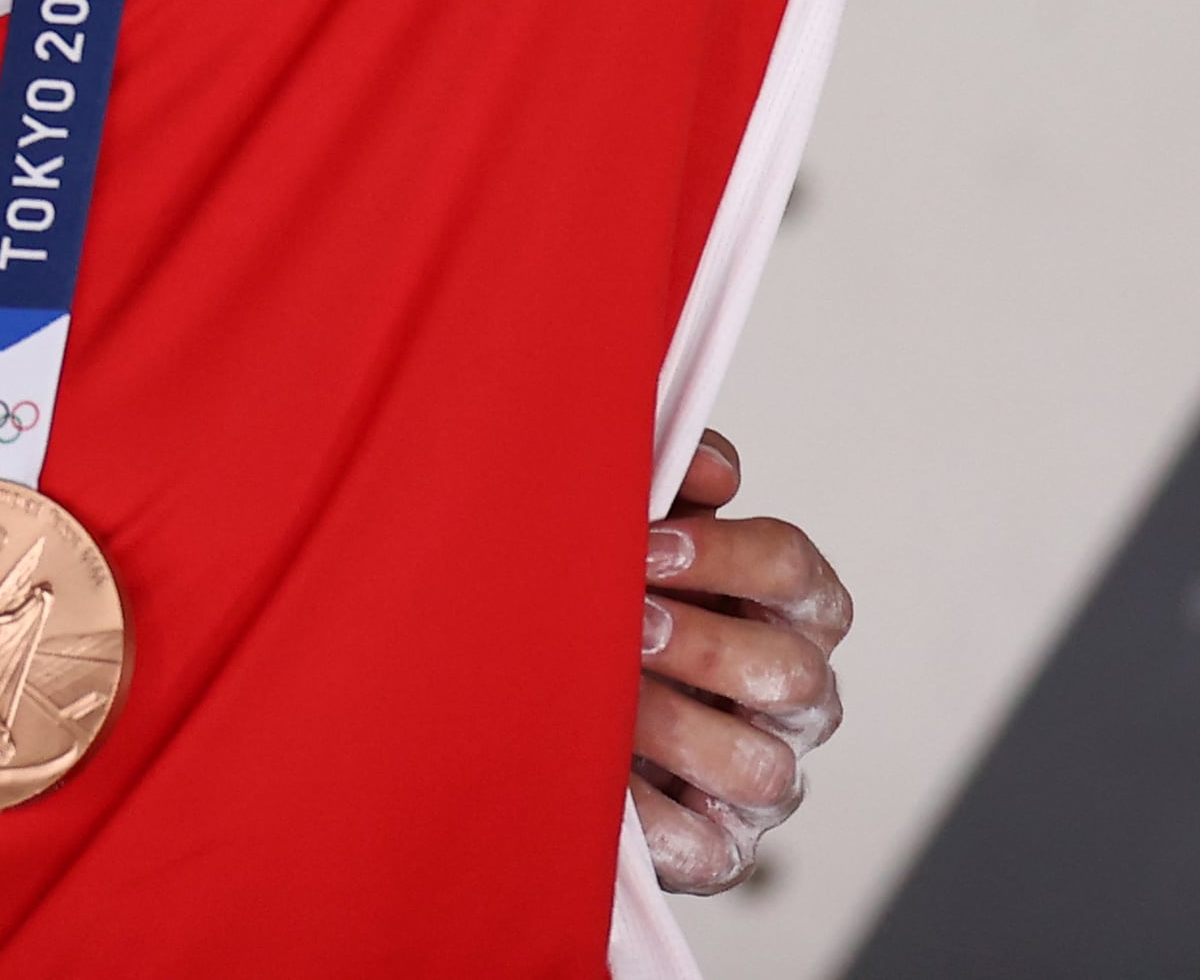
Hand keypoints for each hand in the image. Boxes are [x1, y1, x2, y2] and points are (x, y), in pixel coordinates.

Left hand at [632, 428, 849, 891]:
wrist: (521, 704)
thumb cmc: (589, 600)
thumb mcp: (619, 531)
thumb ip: (662, 482)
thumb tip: (707, 467)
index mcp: (779, 607)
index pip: (794, 568)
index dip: (726, 554)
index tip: (646, 545)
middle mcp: (790, 694)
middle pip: (794, 669)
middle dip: (703, 645)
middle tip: (626, 627)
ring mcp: (764, 776)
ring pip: (766, 769)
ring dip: (675, 730)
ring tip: (602, 704)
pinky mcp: (721, 848)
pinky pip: (707, 849)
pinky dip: (648, 818)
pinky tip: (596, 779)